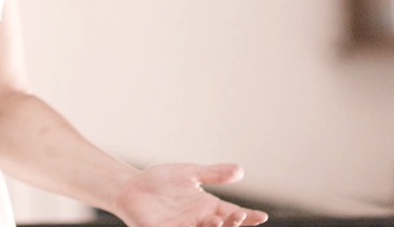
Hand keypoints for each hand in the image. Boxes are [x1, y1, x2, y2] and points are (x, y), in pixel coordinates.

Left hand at [111, 163, 269, 226]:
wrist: (131, 186)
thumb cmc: (161, 180)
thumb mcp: (189, 172)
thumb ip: (213, 173)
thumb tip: (240, 171)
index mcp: (208, 207)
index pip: (233, 215)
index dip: (248, 217)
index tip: (261, 216)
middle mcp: (199, 221)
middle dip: (233, 224)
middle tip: (238, 215)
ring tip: (216, 221)